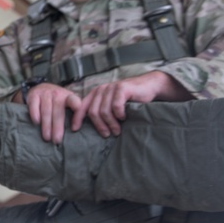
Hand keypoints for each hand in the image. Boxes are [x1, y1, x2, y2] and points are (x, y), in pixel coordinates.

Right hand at [20, 82, 82, 144]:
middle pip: (58, 111)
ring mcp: (45, 94)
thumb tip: (78, 129)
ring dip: (46, 125)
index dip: (76, 108)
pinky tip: (37, 122)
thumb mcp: (68, 103)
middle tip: (57, 140)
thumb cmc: (58, 101)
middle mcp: (57, 94)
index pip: (74, 101)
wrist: (43, 87)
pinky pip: (34, 105)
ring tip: (47, 138)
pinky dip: (35, 114)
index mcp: (68, 97)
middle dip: (57, 127)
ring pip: (46, 110)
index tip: (75, 119)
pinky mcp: (34, 95)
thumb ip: (76, 112)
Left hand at [72, 70, 190, 136]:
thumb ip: (101, 112)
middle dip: (100, 126)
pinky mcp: (122, 88)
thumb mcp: (112, 106)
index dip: (77, 119)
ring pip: (104, 111)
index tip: (75, 130)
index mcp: (96, 94)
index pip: (81, 107)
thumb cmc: (129, 100)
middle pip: (93, 112)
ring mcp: (111, 88)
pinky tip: (123, 117)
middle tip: (108, 135)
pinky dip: (119, 114)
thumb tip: (90, 130)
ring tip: (117, 131)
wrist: (148, 87)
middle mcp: (101, 89)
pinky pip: (116, 106)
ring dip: (111, 124)